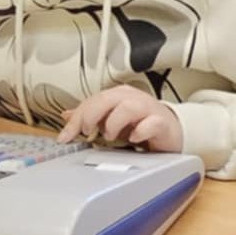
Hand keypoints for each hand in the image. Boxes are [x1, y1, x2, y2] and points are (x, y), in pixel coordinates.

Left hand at [56, 86, 183, 150]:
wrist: (170, 130)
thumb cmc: (140, 123)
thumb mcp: (111, 118)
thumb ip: (90, 116)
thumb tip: (67, 115)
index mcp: (118, 95)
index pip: (92, 101)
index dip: (76, 118)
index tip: (65, 136)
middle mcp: (132, 98)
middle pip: (107, 98)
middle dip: (92, 115)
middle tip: (86, 130)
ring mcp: (148, 109)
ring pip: (128, 107)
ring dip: (114, 122)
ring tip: (110, 136)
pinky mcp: (162, 123)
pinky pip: (151, 124)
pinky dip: (140, 131)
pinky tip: (133, 139)